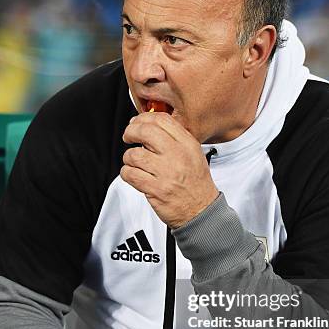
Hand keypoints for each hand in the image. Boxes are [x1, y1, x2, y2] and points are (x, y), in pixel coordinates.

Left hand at [121, 112, 218, 227]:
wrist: (201, 210)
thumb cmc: (196, 184)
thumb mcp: (193, 155)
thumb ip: (175, 139)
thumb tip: (148, 127)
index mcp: (187, 145)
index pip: (161, 120)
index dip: (143, 118)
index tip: (137, 122)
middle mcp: (177, 156)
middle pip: (145, 131)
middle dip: (130, 131)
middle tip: (128, 136)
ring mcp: (166, 173)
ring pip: (134, 154)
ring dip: (128, 158)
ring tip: (133, 162)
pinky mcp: (155, 189)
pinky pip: (130, 174)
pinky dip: (127, 173)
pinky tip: (133, 174)